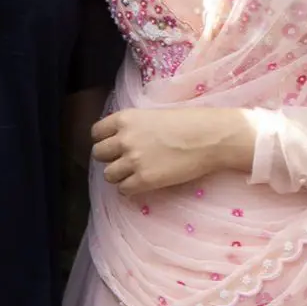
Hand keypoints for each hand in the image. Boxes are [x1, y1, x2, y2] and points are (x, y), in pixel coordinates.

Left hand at [91, 107, 252, 195]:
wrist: (210, 138)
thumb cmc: (190, 122)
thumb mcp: (154, 116)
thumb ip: (135, 127)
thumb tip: (123, 139)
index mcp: (126, 118)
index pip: (96, 132)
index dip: (104, 140)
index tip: (114, 145)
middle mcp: (124, 139)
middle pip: (98, 154)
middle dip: (110, 158)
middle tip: (125, 160)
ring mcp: (133, 160)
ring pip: (108, 175)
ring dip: (119, 175)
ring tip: (136, 173)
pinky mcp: (144, 180)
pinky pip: (124, 190)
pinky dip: (131, 188)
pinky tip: (144, 183)